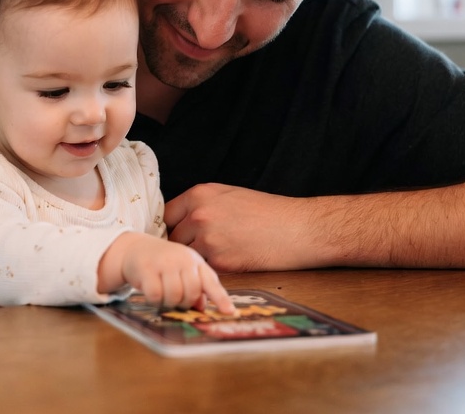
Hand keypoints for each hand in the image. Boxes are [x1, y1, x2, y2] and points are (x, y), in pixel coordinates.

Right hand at [104, 233, 233, 313]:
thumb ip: (196, 287)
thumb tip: (202, 307)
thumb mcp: (183, 271)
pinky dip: (154, 300)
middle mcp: (182, 259)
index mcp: (194, 261)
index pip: (210, 281)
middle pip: (192, 292)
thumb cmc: (164, 263)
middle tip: (176, 300)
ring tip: (163, 295)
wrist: (135, 248)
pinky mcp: (147, 269)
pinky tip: (152, 293)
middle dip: (185, 302)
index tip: (229, 312)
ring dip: (168, 303)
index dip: (221, 298)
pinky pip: (156, 296)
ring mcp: (164, 263)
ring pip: (174, 296)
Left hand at [165, 183, 326, 271]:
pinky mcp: (220, 261)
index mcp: (199, 194)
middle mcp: (199, 215)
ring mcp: (208, 239)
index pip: (167, 214)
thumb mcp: (229, 194)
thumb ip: (202, 204)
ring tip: (218, 256)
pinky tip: (229, 263)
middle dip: (183, 245)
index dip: (172, 226)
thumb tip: (181, 219)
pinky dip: (211, 269)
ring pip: (187, 256)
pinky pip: (204, 268)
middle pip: (173, 237)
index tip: (178, 234)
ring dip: (196, 259)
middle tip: (199, 250)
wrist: (297, 228)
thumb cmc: (268, 212)